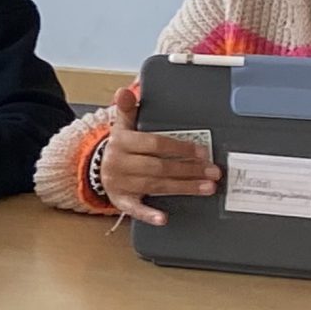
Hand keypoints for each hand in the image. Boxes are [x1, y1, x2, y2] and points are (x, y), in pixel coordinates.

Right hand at [94, 86, 220, 225]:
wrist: (97, 169)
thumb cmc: (120, 147)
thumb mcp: (122, 127)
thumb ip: (127, 109)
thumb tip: (125, 91)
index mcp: (122, 142)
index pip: (155, 144)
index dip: (180, 148)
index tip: (202, 152)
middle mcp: (119, 163)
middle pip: (159, 167)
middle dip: (189, 170)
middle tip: (212, 171)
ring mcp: (119, 183)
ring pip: (155, 186)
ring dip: (183, 187)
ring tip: (207, 187)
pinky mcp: (121, 200)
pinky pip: (134, 209)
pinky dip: (148, 214)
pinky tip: (163, 218)